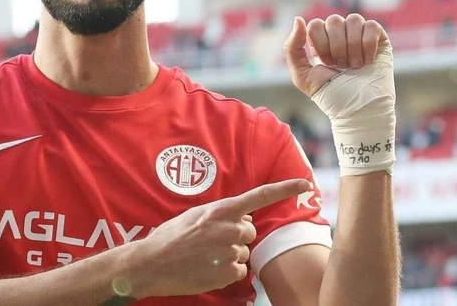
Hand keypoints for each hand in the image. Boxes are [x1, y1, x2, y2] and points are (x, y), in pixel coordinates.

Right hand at [129, 179, 309, 297]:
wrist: (152, 263)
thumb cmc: (170, 237)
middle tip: (210, 240)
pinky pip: (239, 270)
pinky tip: (207, 268)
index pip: (260, 196)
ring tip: (204, 255)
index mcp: (221, 210)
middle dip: (236, 235)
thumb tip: (243, 219)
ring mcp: (230, 251)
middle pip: (249, 231)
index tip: (305, 184)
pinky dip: (227, 271)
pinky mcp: (229, 273)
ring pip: (243, 251)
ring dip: (229, 254)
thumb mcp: (194, 216)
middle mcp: (230, 228)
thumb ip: (220, 214)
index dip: (285, 189)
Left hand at [284, 14, 388, 96]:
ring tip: (355, 66)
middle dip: (337, 47)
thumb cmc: (329, 94)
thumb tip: (298, 19)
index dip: (320, 44)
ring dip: (353, 47)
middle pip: (334, 20)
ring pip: (354, 19)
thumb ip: (292, 47)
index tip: (326, 64)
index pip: (315, 24)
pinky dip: (368, 45)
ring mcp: (359, 34)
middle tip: (341, 66)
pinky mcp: (379, 38)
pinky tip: (368, 61)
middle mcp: (339, 34)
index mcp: (320, 40)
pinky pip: (372, 26)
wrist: (358, 109)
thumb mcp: (302, 74)